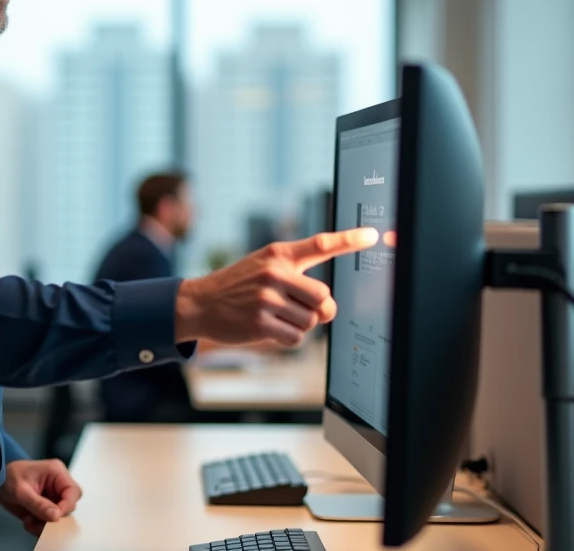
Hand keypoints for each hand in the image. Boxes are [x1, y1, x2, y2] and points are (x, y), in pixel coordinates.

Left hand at [0, 458, 82, 536]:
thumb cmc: (9, 477)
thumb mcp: (21, 491)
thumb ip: (39, 504)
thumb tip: (56, 516)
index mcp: (56, 472)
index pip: (72, 492)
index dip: (66, 507)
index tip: (54, 518)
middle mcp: (58, 483)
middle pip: (69, 505)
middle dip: (53, 517)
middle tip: (37, 521)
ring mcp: (53, 495)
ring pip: (60, 515)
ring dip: (45, 523)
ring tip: (29, 522)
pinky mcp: (47, 505)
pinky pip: (50, 519)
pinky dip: (40, 525)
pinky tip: (29, 522)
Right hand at [175, 227, 379, 346]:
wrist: (201, 303)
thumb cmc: (240, 285)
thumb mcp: (264, 266)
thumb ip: (299, 279)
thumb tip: (329, 309)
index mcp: (279, 254)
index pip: (320, 244)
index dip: (348, 239)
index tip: (372, 235)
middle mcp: (274, 273)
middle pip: (324, 297)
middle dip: (315, 308)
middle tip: (295, 306)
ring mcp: (266, 299)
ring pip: (310, 321)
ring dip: (298, 324)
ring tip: (275, 315)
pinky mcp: (260, 323)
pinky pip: (296, 338)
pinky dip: (287, 338)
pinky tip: (269, 328)